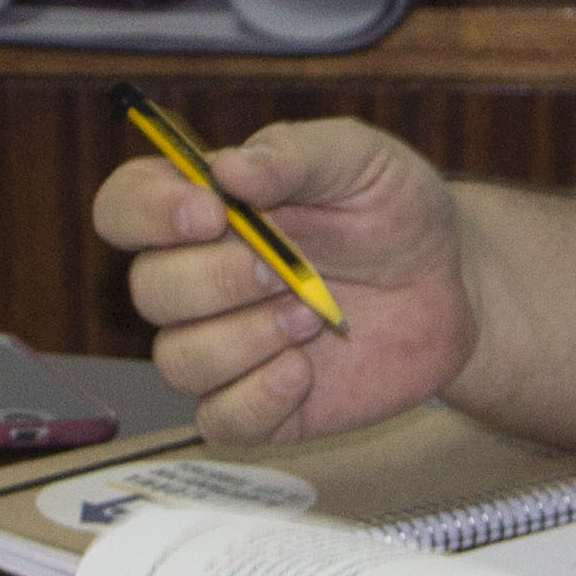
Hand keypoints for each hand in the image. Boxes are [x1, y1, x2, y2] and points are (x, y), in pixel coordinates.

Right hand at [93, 119, 474, 443]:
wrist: (451, 285)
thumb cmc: (393, 211)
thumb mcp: (358, 160)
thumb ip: (293, 155)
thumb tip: (226, 166)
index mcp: (203, 208)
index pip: (123, 208)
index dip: (147, 213)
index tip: (210, 213)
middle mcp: (197, 278)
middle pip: (148, 290)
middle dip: (218, 280)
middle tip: (285, 270)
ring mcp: (223, 346)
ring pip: (178, 360)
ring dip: (246, 338)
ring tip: (313, 314)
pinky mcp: (256, 405)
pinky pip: (218, 420)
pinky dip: (258, 399)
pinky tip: (306, 372)